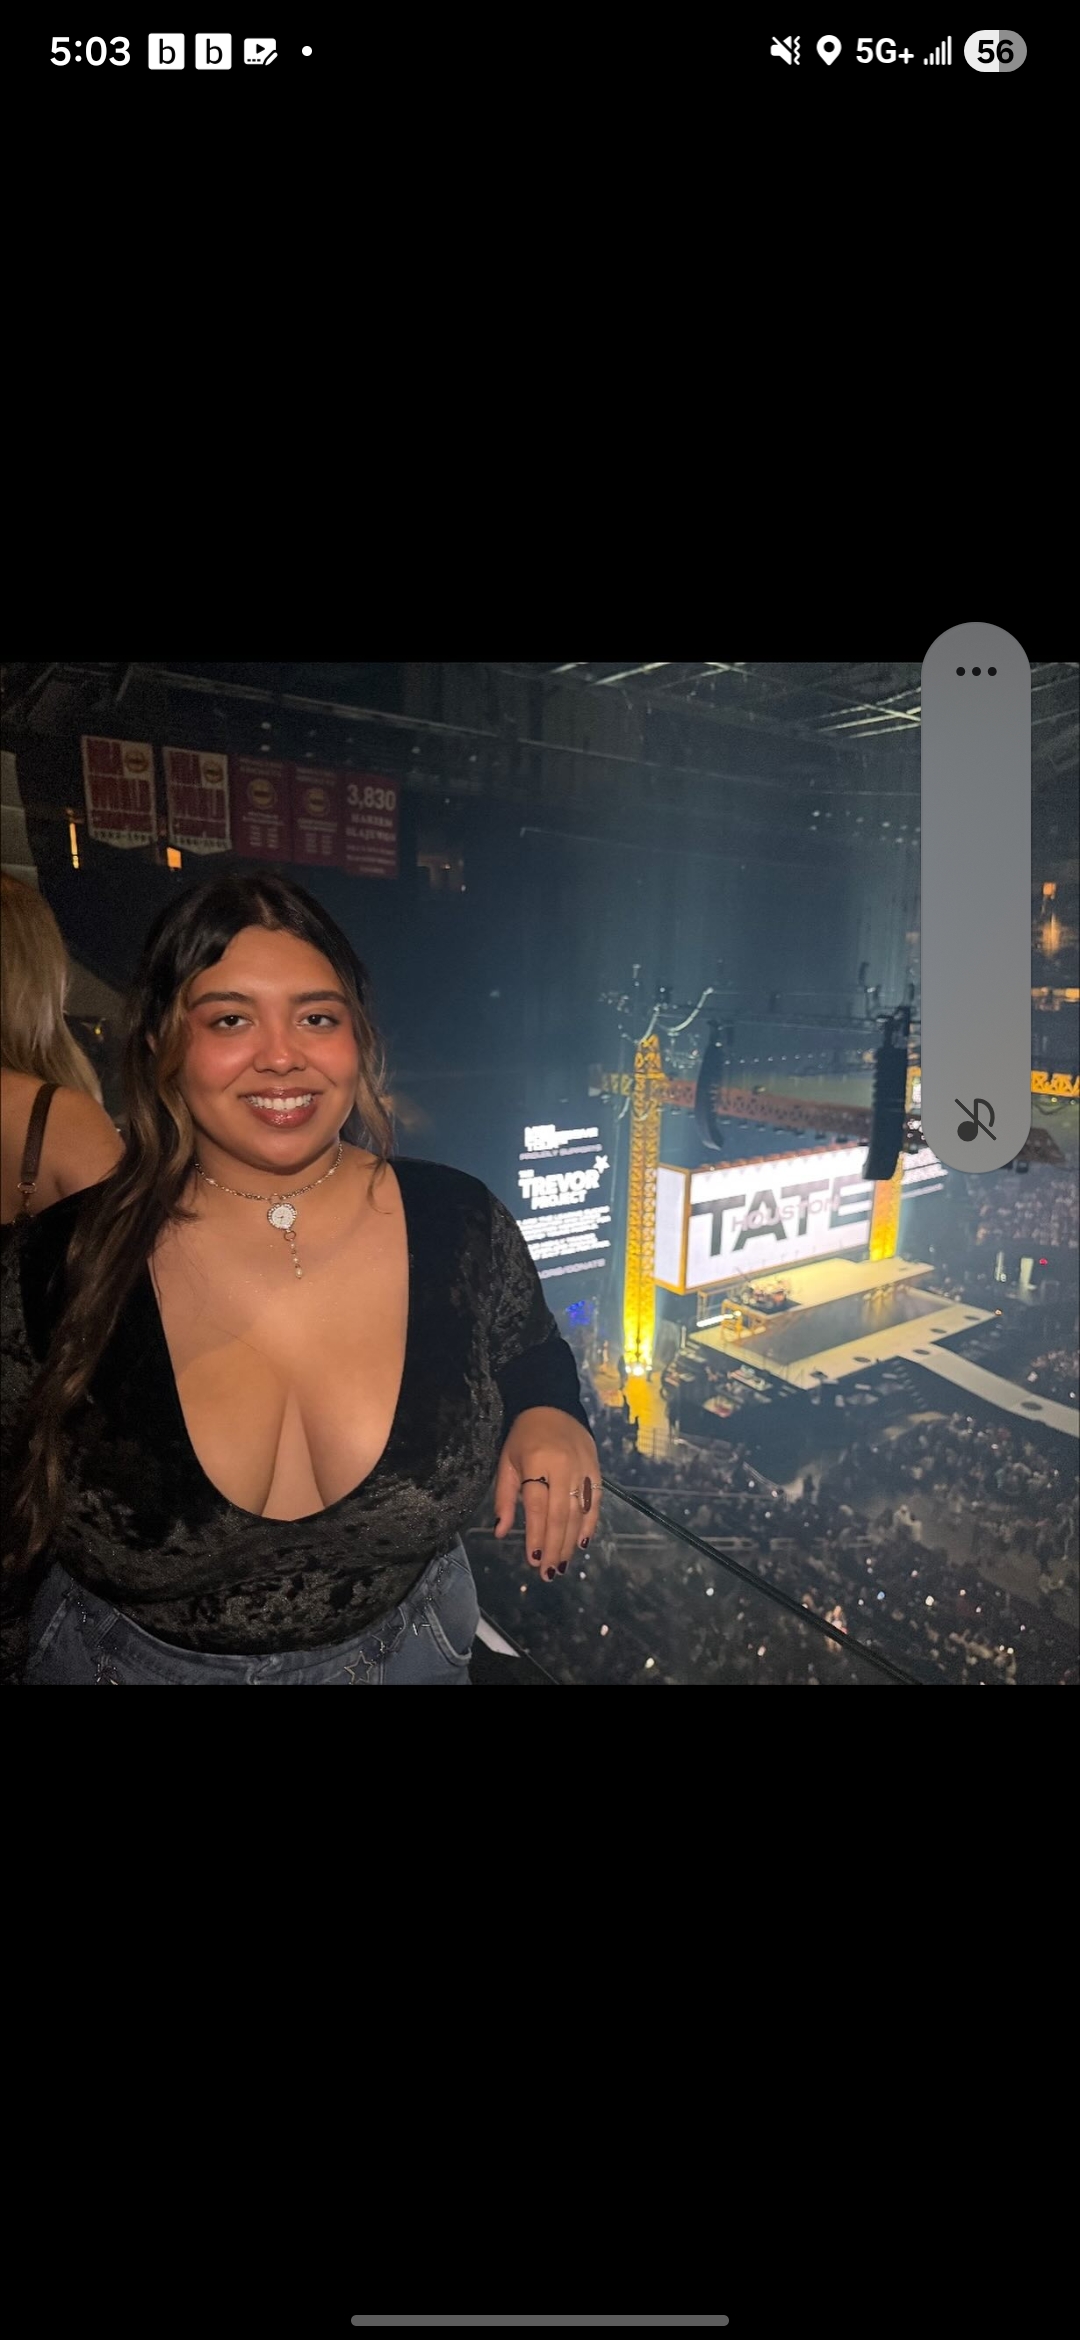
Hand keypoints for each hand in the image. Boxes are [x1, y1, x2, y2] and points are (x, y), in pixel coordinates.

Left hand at [492, 1407, 600, 1580]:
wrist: (552, 1406)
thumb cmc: (524, 1437)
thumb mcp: (506, 1463)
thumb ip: (505, 1498)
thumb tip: (500, 1532)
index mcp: (538, 1464)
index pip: (538, 1508)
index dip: (536, 1536)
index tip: (533, 1560)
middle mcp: (564, 1468)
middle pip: (560, 1515)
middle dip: (555, 1547)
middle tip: (549, 1573)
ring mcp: (583, 1469)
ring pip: (579, 1513)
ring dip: (571, 1542)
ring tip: (563, 1565)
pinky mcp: (596, 1470)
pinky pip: (595, 1502)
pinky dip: (590, 1524)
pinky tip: (582, 1543)